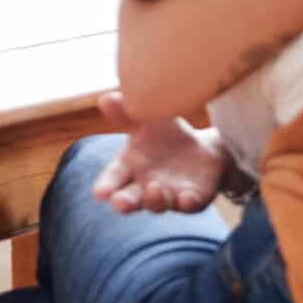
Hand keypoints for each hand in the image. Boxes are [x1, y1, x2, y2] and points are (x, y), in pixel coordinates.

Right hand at [90, 93, 230, 214]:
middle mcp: (144, 187)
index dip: (105, 186)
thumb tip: (105, 98)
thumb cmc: (164, 135)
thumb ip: (125, 113)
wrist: (202, 148)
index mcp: (129, 167)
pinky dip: (187, 203)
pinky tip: (186, 198)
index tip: (100, 193)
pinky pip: (189, 204)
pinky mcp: (192, 199)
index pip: (113, 179)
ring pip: (158, 204)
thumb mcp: (146, 120)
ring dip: (154, 200)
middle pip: (130, 199)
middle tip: (119, 203)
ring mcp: (168, 195)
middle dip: (124, 203)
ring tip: (154, 188)